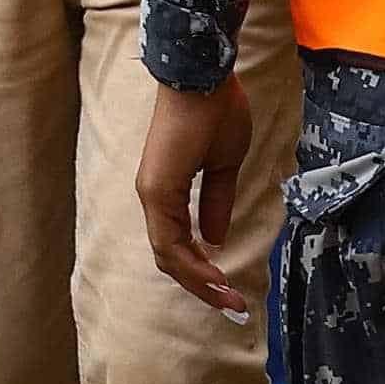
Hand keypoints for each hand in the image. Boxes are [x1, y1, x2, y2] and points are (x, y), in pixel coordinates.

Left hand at [136, 76, 255, 317]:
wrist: (205, 77)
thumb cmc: (216, 112)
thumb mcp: (224, 165)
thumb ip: (217, 201)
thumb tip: (215, 238)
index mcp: (166, 192)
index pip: (178, 244)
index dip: (201, 270)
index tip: (229, 290)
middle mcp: (154, 197)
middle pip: (170, 257)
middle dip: (201, 285)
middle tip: (231, 305)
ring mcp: (153, 193)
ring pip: (168, 254)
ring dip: (198, 280)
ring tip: (227, 299)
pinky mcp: (157, 188)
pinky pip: (169, 238)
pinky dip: (190, 262)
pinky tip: (213, 276)